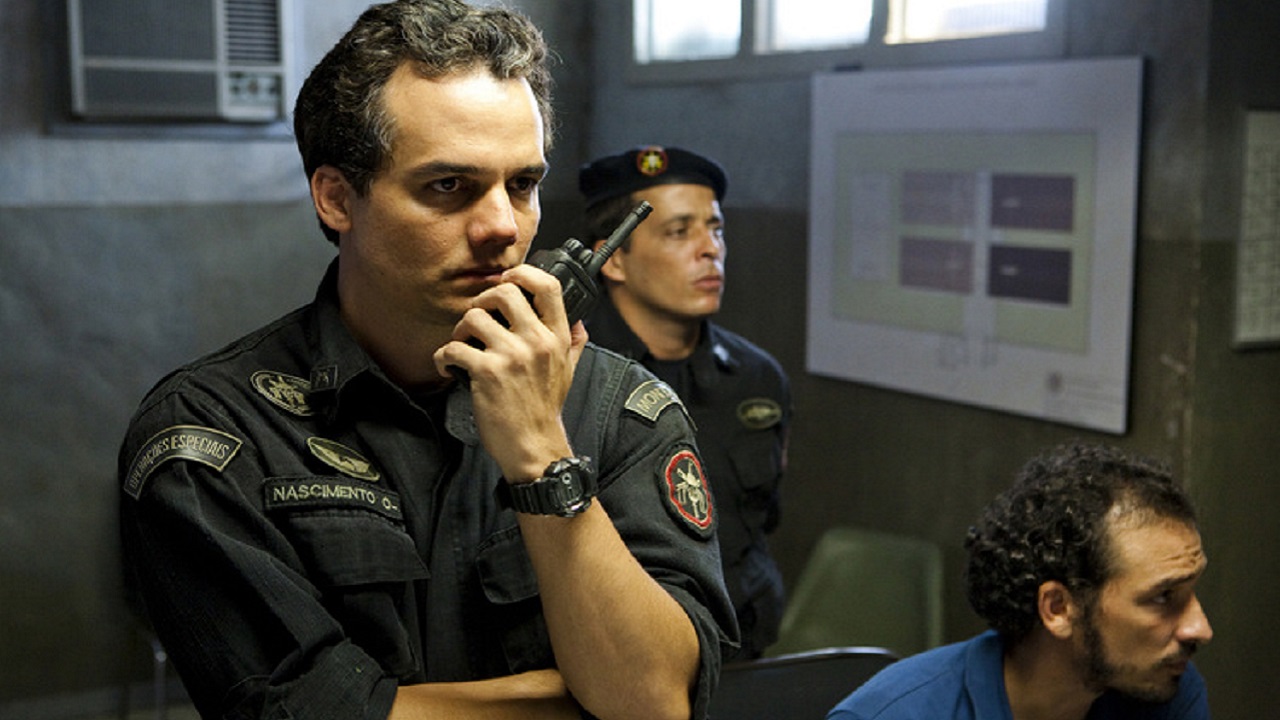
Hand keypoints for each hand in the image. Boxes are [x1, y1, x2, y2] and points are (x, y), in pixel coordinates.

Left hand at [433, 264, 586, 480]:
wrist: (534, 447)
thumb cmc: (546, 410)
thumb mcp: (569, 371)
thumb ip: (573, 342)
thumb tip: (579, 320)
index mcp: (556, 337)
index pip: (547, 286)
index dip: (522, 273)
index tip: (507, 279)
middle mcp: (536, 341)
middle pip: (503, 292)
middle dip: (482, 300)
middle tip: (477, 318)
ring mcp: (511, 356)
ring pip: (473, 318)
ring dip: (459, 331)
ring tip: (462, 346)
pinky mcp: (486, 372)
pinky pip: (453, 348)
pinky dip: (444, 356)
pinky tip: (448, 366)